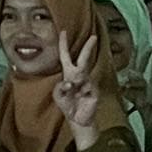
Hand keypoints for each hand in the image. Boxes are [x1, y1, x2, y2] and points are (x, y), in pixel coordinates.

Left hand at [51, 32, 102, 147]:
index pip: (66, 56)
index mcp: (69, 74)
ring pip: (82, 76)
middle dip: (88, 48)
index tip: (63, 32)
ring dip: (76, 83)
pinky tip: (81, 97)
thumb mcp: (58, 96)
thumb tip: (69, 82)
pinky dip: (81, 92)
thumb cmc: (67, 104)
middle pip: (84, 59)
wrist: (77, 119)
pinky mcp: (94, 91)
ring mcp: (88, 83)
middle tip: (93, 37)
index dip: (64, 45)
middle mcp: (80, 76)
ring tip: (74, 92)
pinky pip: (87, 88)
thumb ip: (60, 88)